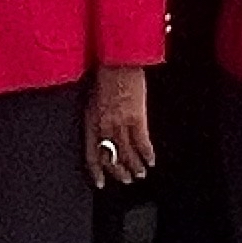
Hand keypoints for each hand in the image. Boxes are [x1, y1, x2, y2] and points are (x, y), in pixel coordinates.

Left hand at [86, 66, 154, 186]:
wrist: (118, 60)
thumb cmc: (104, 74)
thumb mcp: (90, 98)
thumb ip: (94, 117)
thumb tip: (99, 130)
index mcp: (90, 122)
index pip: (92, 155)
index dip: (96, 172)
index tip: (101, 182)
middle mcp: (104, 126)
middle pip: (111, 158)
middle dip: (118, 172)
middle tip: (125, 179)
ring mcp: (121, 123)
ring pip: (127, 154)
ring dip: (134, 167)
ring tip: (140, 173)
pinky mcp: (137, 117)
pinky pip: (142, 142)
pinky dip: (147, 154)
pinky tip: (151, 160)